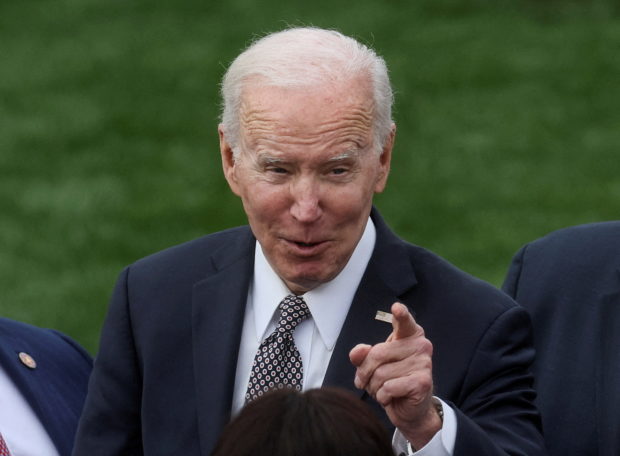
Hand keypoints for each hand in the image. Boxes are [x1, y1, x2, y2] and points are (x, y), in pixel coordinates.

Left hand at [349, 302, 441, 448]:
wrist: (409, 409)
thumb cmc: (391, 380)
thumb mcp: (372, 365)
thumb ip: (362, 355)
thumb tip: (358, 351)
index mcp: (409, 335)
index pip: (404, 322)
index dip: (400, 315)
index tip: (396, 308)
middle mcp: (420, 345)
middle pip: (378, 353)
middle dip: (365, 372)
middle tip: (366, 381)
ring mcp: (424, 363)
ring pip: (381, 374)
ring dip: (374, 387)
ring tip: (381, 390)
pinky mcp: (423, 382)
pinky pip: (388, 387)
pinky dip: (383, 397)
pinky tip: (390, 398)